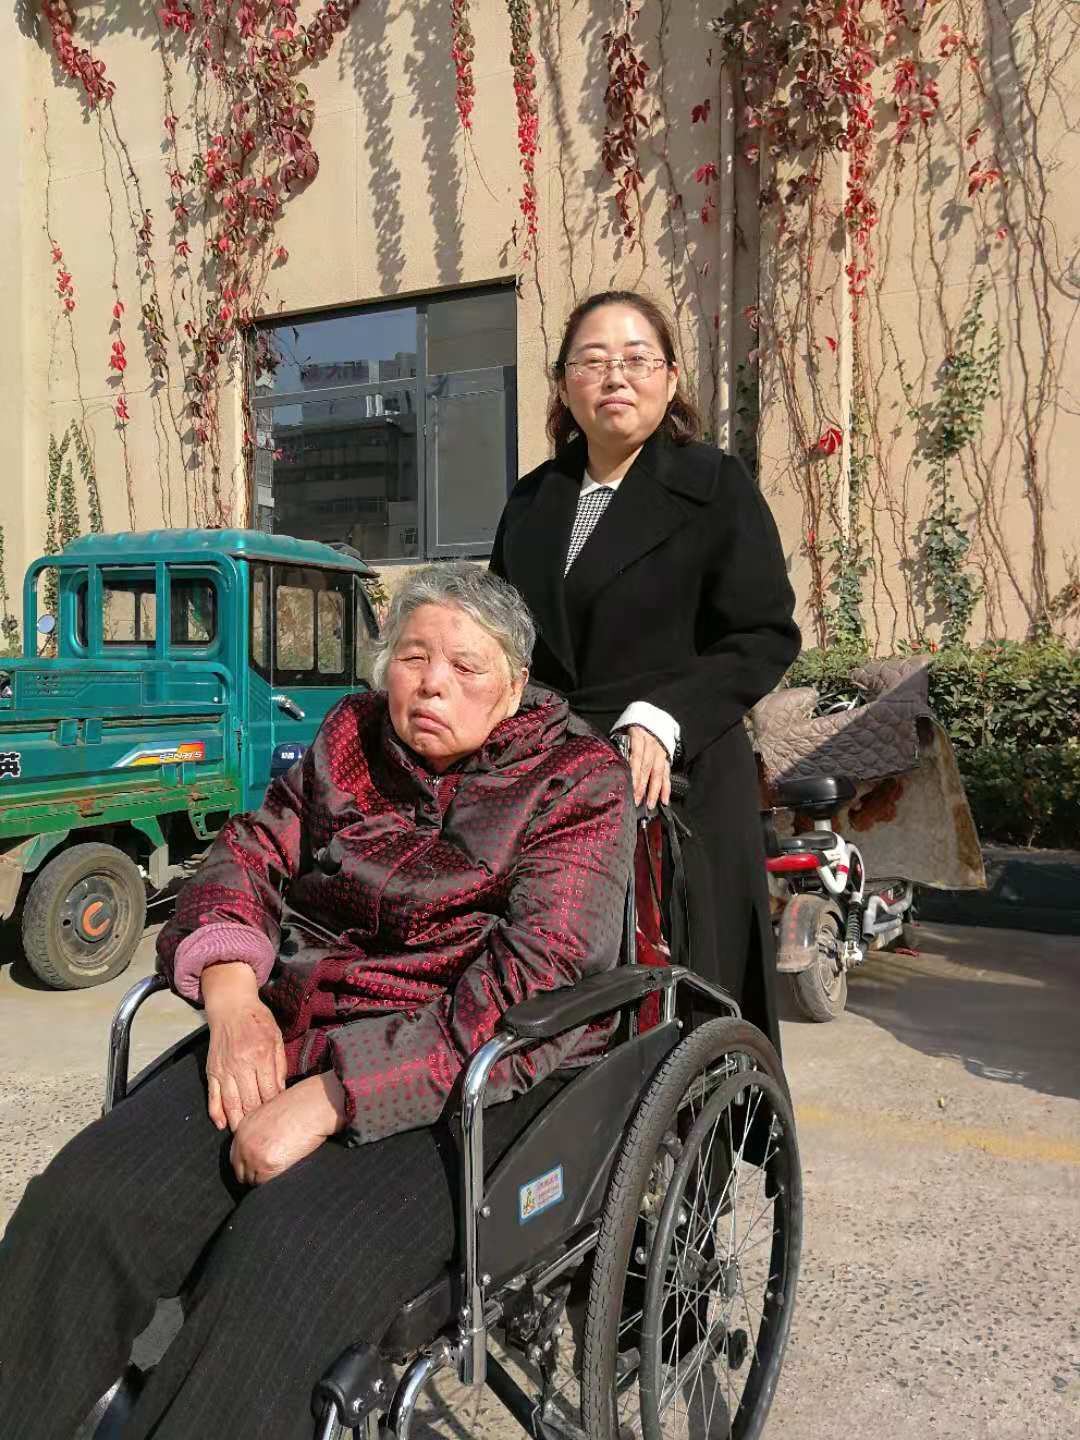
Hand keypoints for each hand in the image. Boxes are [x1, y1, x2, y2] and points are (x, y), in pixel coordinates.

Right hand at [202, 963, 286, 1131]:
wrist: (230, 1005)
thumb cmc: (257, 1020)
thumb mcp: (276, 1036)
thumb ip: (279, 1064)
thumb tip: (281, 1091)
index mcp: (261, 1055)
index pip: (269, 1092)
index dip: (274, 1109)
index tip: (280, 1121)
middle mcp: (241, 1064)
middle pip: (250, 1102)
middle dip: (257, 1122)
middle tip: (264, 1136)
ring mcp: (224, 1068)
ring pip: (231, 1103)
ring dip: (237, 1123)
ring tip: (244, 1137)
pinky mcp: (211, 1070)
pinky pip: (213, 1096)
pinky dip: (216, 1113)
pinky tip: (222, 1125)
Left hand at [230, 1073, 347, 1185]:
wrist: (314, 1106)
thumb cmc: (301, 1107)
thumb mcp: (272, 1115)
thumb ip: (260, 1132)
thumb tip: (264, 1149)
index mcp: (243, 1128)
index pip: (236, 1157)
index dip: (248, 1164)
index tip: (260, 1168)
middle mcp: (243, 1141)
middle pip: (240, 1171)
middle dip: (254, 1174)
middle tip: (272, 1173)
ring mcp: (253, 1154)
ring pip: (253, 1180)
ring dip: (266, 1179)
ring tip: (282, 1170)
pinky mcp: (266, 1164)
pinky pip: (265, 1183)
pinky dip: (275, 1180)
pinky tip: (286, 1170)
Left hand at [623, 724, 671, 809]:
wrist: (649, 720)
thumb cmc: (631, 730)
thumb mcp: (621, 733)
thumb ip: (618, 748)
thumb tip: (612, 766)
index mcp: (638, 736)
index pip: (636, 756)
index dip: (634, 772)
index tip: (630, 786)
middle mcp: (651, 744)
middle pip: (647, 767)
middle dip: (642, 785)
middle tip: (636, 800)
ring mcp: (660, 751)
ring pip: (658, 772)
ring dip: (654, 790)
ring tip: (650, 804)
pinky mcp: (666, 758)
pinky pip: (667, 775)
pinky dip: (666, 788)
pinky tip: (664, 800)